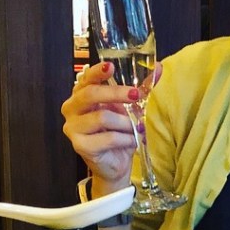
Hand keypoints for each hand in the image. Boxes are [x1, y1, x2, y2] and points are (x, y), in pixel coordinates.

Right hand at [61, 61, 148, 192]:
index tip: (111, 66)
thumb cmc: (119, 132)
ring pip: (102, 118)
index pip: (85, 78)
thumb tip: (158, 68)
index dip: (97, 71)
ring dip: (125, 122)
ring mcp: (73, 128)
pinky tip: (132, 141)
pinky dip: (126, 138)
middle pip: (91, 94)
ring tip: (137, 128)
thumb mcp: (129, 108)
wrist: (115, 163)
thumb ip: (140, 88)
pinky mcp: (80, 146)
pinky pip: (108, 138)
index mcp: (81, 95)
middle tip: (136, 95)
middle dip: (116, 93)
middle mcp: (71, 109)